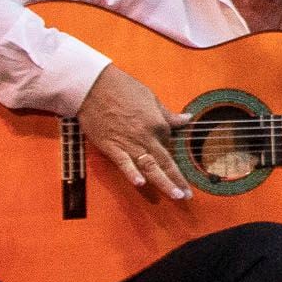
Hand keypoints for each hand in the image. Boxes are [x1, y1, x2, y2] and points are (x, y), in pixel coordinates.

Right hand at [78, 65, 191, 203]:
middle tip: (187, 196)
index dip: (166, 145)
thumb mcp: (150, 97)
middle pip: (166, 162)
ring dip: (164, 183)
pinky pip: (124, 163)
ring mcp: (129, 143)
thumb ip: (168, 114)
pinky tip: (140, 184)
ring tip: (176, 195)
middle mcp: (146, 136)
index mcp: (158, 123)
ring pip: (150, 167)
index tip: (164, 148)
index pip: (168, 141)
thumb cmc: (122, 87)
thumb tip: (187, 118)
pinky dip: (132, 173)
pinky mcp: (111, 146)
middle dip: (178, 180)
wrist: (93, 86)